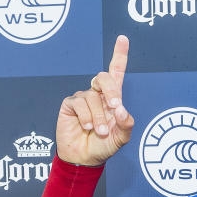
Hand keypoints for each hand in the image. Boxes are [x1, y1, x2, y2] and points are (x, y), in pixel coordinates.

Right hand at [55, 35, 133, 165]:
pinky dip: (86, 117)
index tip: (123, 39)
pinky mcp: (70, 105)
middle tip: (115, 108)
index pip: (116, 73)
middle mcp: (97, 95)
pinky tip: (87, 127)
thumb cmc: (104, 146)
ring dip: (99, 116)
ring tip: (100, 131)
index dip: (119, 55)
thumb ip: (126, 124)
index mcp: (113, 98)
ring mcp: (83, 98)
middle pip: (103, 78)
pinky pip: (79, 103)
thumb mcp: (122, 137)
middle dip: (111, 91)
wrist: (85, 158)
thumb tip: (122, 110)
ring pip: (92, 96)